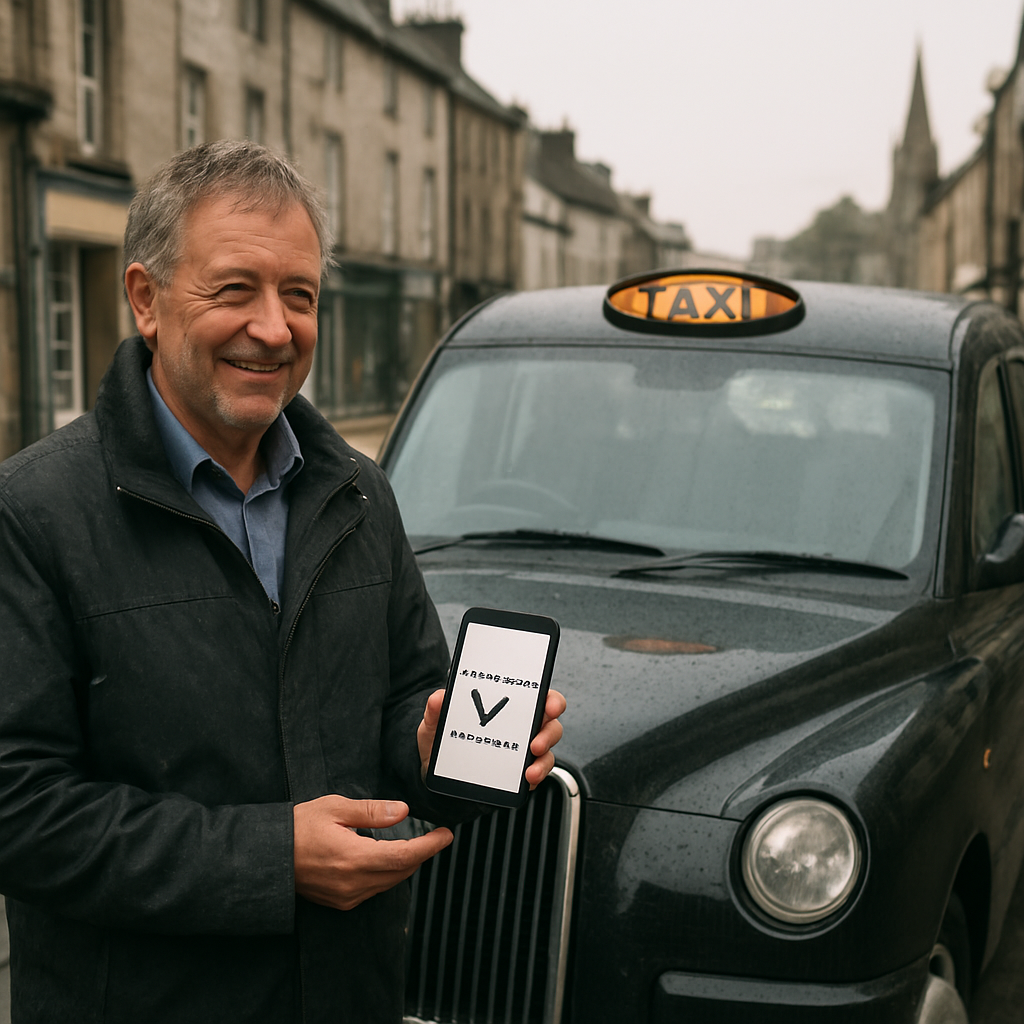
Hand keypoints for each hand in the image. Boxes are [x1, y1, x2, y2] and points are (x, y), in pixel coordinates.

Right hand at [292, 795, 451, 910]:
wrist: (268, 856)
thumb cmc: (298, 828)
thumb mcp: (335, 808)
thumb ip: (371, 811)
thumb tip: (402, 811)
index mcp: (353, 858)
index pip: (404, 856)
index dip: (429, 847)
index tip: (446, 835)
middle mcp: (352, 883)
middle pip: (401, 871)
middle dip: (422, 854)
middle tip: (435, 836)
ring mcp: (347, 896)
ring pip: (390, 882)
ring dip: (405, 864)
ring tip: (414, 844)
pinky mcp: (341, 901)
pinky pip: (375, 889)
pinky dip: (388, 873)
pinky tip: (386, 857)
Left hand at [417, 687, 567, 788]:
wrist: (436, 774)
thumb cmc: (442, 742)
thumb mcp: (435, 724)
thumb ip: (436, 709)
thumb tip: (439, 697)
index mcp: (505, 707)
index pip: (537, 696)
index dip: (550, 698)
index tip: (549, 704)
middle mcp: (519, 727)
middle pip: (549, 723)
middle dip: (549, 731)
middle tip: (536, 742)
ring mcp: (522, 751)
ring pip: (547, 751)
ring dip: (543, 759)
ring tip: (530, 769)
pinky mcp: (518, 773)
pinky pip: (537, 773)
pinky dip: (535, 776)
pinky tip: (526, 779)